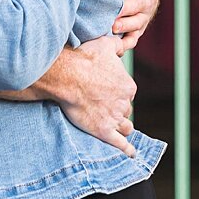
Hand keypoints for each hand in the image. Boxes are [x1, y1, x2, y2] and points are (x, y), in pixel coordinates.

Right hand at [38, 35, 136, 156]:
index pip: (127, 93)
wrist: (67, 76)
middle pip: (125, 110)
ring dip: (122, 127)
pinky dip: (127, 150)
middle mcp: (124, 103)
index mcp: (128, 85)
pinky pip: (121, 144)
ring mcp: (115, 118)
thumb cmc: (85, 58)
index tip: (108, 92)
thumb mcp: (105, 44)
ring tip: (118, 129)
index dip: (118, 93)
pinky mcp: (104, 131)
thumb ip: (118, 45)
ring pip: (125, 126)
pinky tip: (130, 153)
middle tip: (105, 108)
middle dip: (118, 109)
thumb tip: (123, 44)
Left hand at [113, 0, 159, 49]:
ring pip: (138, 21)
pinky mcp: (139, 27)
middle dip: (126, 8)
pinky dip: (126, 43)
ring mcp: (144, 14)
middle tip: (113, 10)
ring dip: (126, 25)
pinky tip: (116, 47)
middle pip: (138, 3)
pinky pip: (134, 37)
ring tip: (113, 28)